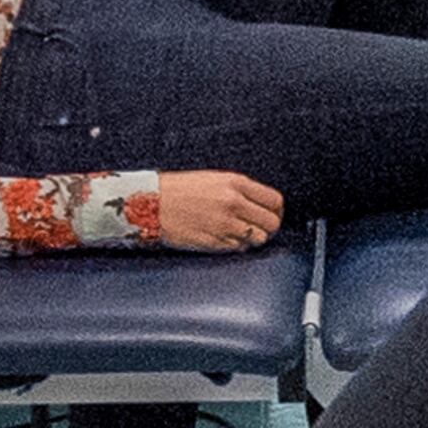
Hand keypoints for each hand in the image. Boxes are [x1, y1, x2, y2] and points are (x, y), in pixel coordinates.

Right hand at [152, 170, 283, 250]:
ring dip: (254, 238)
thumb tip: (261, 204)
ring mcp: (225, 225)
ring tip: (241, 233)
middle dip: (269, 227)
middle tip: (260, 227)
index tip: (272, 214)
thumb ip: (240, 190)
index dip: (276, 210)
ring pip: (259, 239)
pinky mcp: (215, 242)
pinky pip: (239, 248)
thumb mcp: (214, 179)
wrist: (151, 203)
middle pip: (272, 223)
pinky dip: (237, 245)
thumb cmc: (178, 190)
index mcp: (235, 183)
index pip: (275, 200)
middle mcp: (233, 204)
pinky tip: (226, 237)